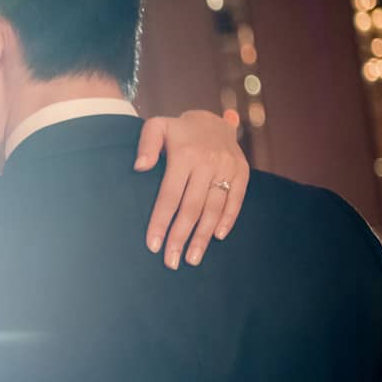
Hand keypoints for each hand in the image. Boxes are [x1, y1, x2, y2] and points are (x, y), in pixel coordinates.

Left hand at [136, 110, 250, 269]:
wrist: (211, 120)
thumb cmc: (177, 130)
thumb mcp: (156, 126)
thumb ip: (146, 145)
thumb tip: (139, 167)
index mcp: (185, 155)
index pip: (170, 196)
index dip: (160, 222)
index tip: (152, 245)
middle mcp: (208, 163)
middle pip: (192, 208)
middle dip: (180, 237)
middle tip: (171, 261)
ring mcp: (228, 168)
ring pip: (214, 209)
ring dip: (203, 236)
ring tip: (192, 259)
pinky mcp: (242, 172)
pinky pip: (236, 200)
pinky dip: (228, 220)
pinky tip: (217, 238)